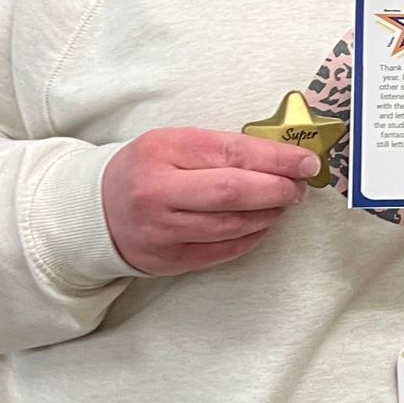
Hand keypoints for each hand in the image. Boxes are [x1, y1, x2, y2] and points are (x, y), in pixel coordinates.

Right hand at [102, 129, 317, 276]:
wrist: (97, 210)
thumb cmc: (146, 170)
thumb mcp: (173, 143)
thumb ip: (222, 147)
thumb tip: (282, 153)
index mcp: (161, 150)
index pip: (231, 152)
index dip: (276, 158)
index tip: (306, 161)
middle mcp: (157, 192)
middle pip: (233, 192)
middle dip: (277, 189)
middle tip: (300, 186)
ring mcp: (161, 230)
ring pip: (232, 225)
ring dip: (269, 214)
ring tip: (283, 203)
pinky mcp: (168, 259)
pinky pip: (223, 250)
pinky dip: (251, 236)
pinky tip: (261, 223)